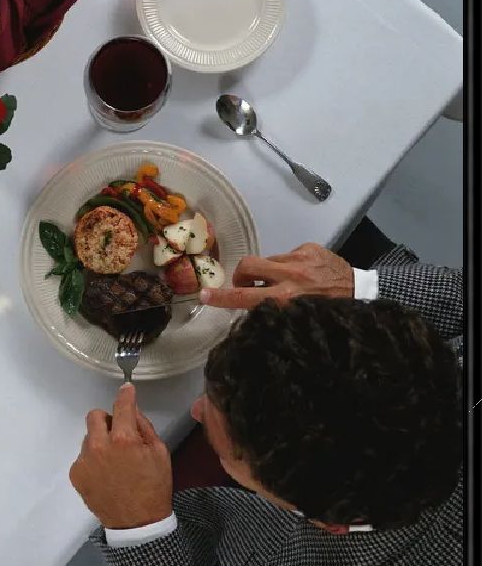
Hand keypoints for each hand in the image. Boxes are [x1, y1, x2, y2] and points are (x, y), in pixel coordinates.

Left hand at [69, 384, 172, 529]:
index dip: (126, 394)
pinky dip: (93, 460)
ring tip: (114, 462)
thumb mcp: (160, 453)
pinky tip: (106, 474)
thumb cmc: (154, 487)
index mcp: (124, 440)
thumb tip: (132, 411)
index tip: (126, 388)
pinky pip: (83, 456)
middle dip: (108, 420)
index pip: (122, 406)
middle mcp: (99, 446)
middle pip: (95, 416)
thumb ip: (144, 427)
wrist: (137, 522)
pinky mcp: (76, 473)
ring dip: (100, 441)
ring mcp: (85, 460)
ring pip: (89, 437)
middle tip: (119, 433)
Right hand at [199, 242, 352, 309]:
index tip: (203, 295)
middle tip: (248, 283)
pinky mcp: (309, 248)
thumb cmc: (328, 312)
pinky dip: (290, 264)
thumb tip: (253, 303)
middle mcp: (290, 276)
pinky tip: (305, 273)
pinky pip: (287, 254)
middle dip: (242, 274)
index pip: (244, 296)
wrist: (362, 293)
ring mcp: (300, 258)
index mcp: (286, 298)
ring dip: (270, 271)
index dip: (221, 297)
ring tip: (287, 281)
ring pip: (267, 260)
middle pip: (247, 265)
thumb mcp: (297, 317)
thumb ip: (274, 308)